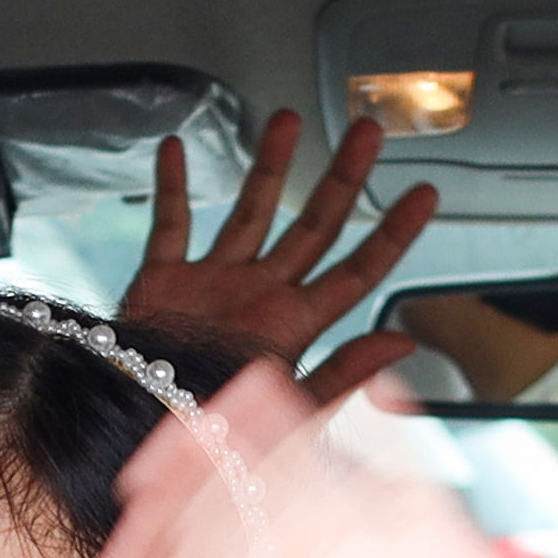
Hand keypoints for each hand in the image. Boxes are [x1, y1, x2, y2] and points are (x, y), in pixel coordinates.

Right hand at [114, 109, 441, 405]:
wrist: (134, 432)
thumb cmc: (210, 436)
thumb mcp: (285, 410)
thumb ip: (345, 375)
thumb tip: (403, 344)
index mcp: (294, 325)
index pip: (358, 271)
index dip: (393, 232)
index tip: (423, 194)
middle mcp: (261, 296)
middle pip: (314, 225)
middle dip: (344, 175)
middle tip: (368, 132)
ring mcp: (215, 285)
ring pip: (250, 210)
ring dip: (269, 165)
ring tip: (286, 121)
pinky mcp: (165, 283)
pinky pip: (170, 226)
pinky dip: (170, 187)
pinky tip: (175, 150)